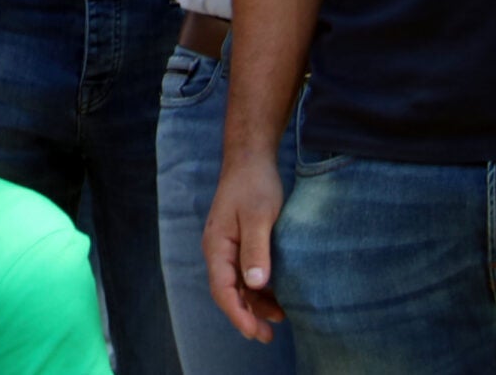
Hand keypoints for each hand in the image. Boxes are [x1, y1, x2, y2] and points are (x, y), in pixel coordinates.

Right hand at [204, 156, 288, 341]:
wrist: (251, 159)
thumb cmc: (254, 184)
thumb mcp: (258, 216)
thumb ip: (256, 250)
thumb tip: (256, 284)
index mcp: (217, 246)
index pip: (222, 289)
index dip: (237, 314)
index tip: (254, 332)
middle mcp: (218, 250)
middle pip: (228, 292)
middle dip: (246, 316)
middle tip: (267, 336)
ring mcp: (229, 248)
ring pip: (238, 285)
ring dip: (255, 305)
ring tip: (278, 320)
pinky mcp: (241, 244)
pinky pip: (246, 274)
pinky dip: (260, 289)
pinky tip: (277, 297)